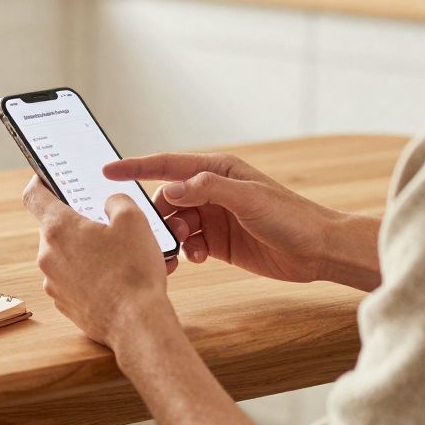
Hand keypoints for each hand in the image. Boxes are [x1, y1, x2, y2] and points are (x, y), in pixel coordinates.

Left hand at [22, 177, 177, 348]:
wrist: (137, 324)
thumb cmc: (133, 271)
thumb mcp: (133, 220)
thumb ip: (116, 201)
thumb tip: (108, 204)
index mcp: (59, 229)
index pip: (34, 196)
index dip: (40, 182)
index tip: (47, 177)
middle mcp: (48, 256)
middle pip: (55, 228)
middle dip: (77, 223)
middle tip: (104, 223)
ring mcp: (54, 284)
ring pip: (66, 256)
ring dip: (85, 251)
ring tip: (118, 256)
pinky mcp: (65, 305)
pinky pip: (73, 281)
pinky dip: (89, 276)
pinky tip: (115, 279)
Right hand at [104, 152, 345, 283]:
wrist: (317, 251)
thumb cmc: (291, 217)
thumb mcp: (248, 198)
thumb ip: (208, 189)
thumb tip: (170, 188)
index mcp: (217, 170)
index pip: (167, 165)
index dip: (135, 167)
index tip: (107, 170)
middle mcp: (212, 191)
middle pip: (167, 199)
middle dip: (159, 216)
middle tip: (165, 233)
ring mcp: (214, 217)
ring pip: (175, 224)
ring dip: (174, 237)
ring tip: (187, 250)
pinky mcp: (218, 242)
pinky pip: (188, 245)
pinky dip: (187, 253)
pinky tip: (199, 259)